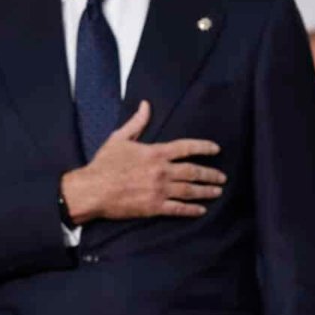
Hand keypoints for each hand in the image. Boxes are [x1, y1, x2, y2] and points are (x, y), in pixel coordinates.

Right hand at [61, 100, 224, 221]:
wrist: (92, 190)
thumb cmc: (104, 164)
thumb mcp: (119, 138)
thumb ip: (137, 123)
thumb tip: (146, 105)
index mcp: (155, 153)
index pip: (186, 147)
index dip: (204, 147)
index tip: (216, 149)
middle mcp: (161, 171)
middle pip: (193, 171)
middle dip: (210, 174)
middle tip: (222, 177)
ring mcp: (159, 190)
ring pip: (190, 190)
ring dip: (206, 191)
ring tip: (217, 191)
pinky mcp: (154, 207)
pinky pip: (178, 209)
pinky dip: (192, 210)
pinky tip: (201, 210)